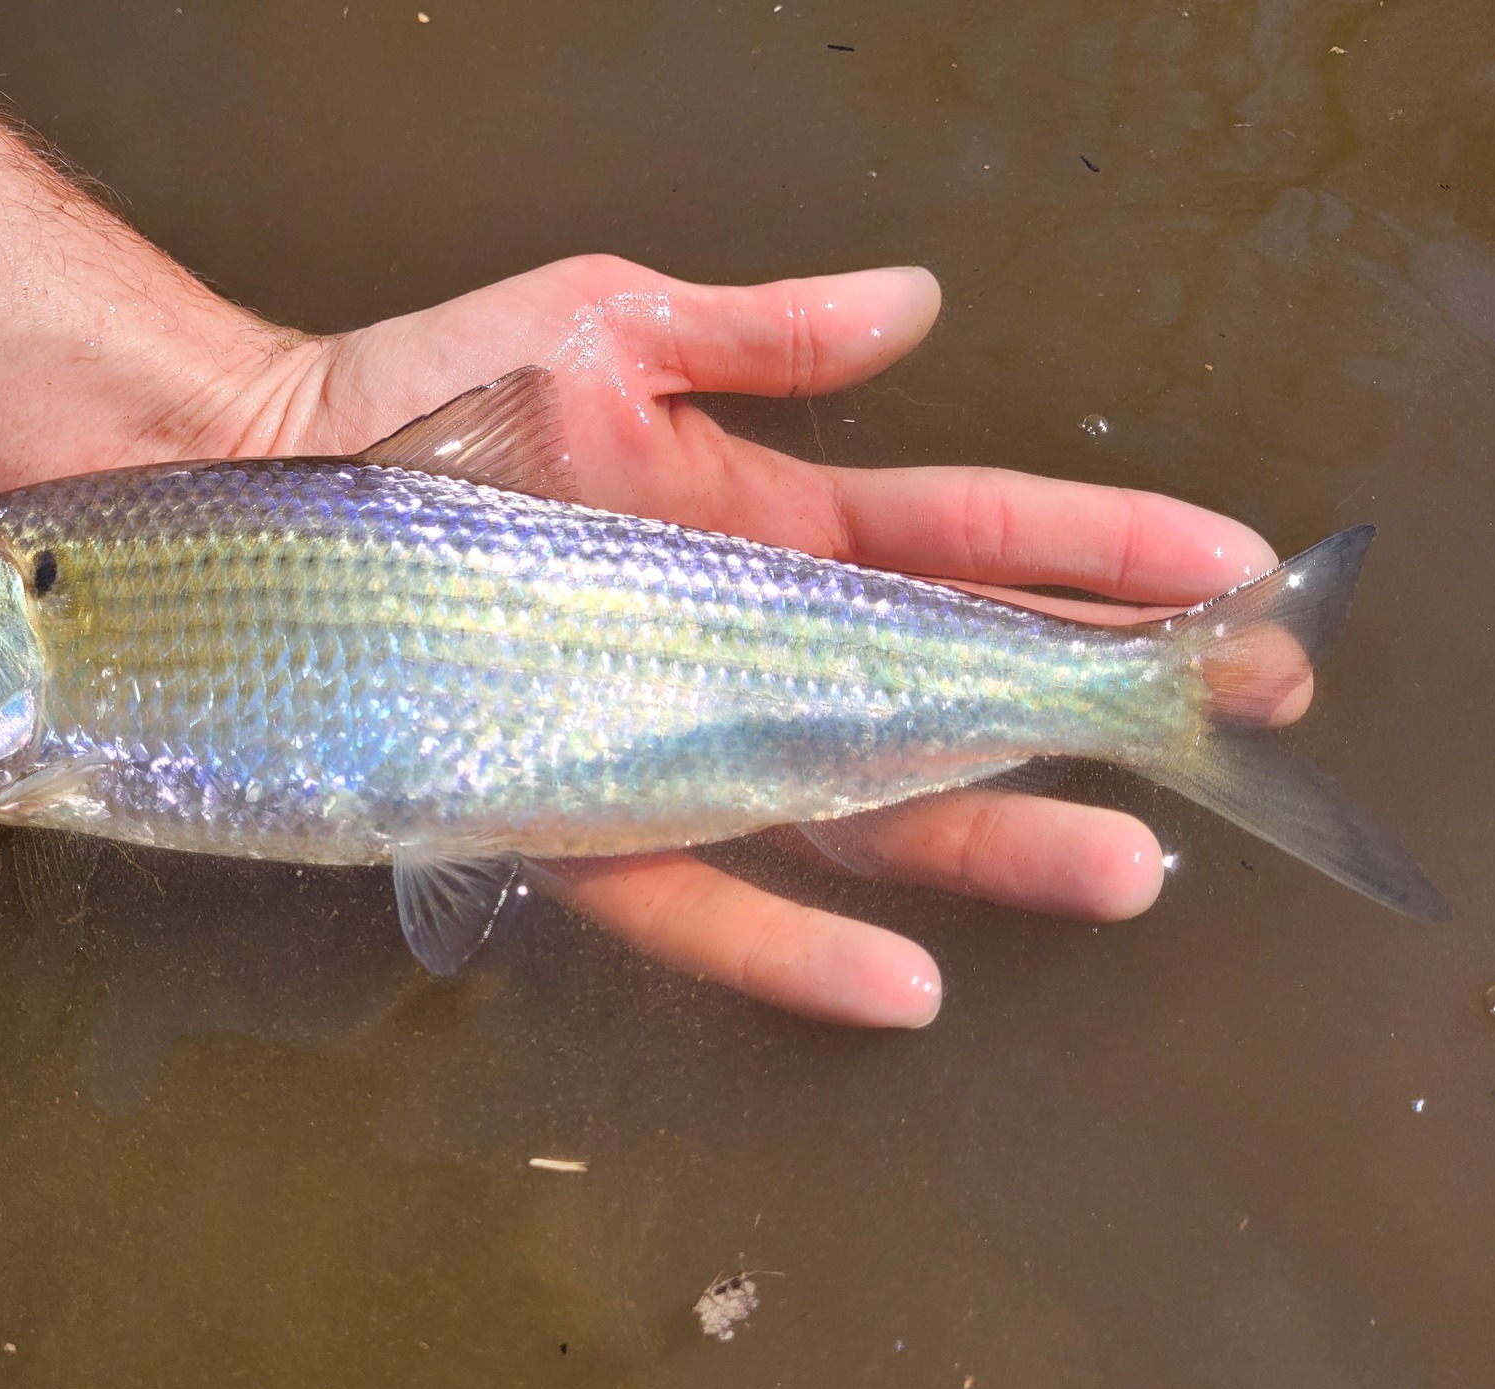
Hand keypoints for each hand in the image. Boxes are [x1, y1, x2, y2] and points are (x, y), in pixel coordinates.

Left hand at [213, 257, 1294, 1026]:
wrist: (259, 482)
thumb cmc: (426, 400)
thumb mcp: (607, 328)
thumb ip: (761, 333)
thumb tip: (923, 303)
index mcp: (766, 530)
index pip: (967, 542)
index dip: (1100, 551)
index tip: (1225, 569)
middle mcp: (735, 649)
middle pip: (944, 691)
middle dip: (1091, 703)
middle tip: (1235, 714)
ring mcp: (661, 741)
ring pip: (855, 811)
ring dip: (993, 841)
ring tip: (1123, 865)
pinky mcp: (567, 816)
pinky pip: (696, 892)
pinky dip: (796, 944)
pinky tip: (905, 980)